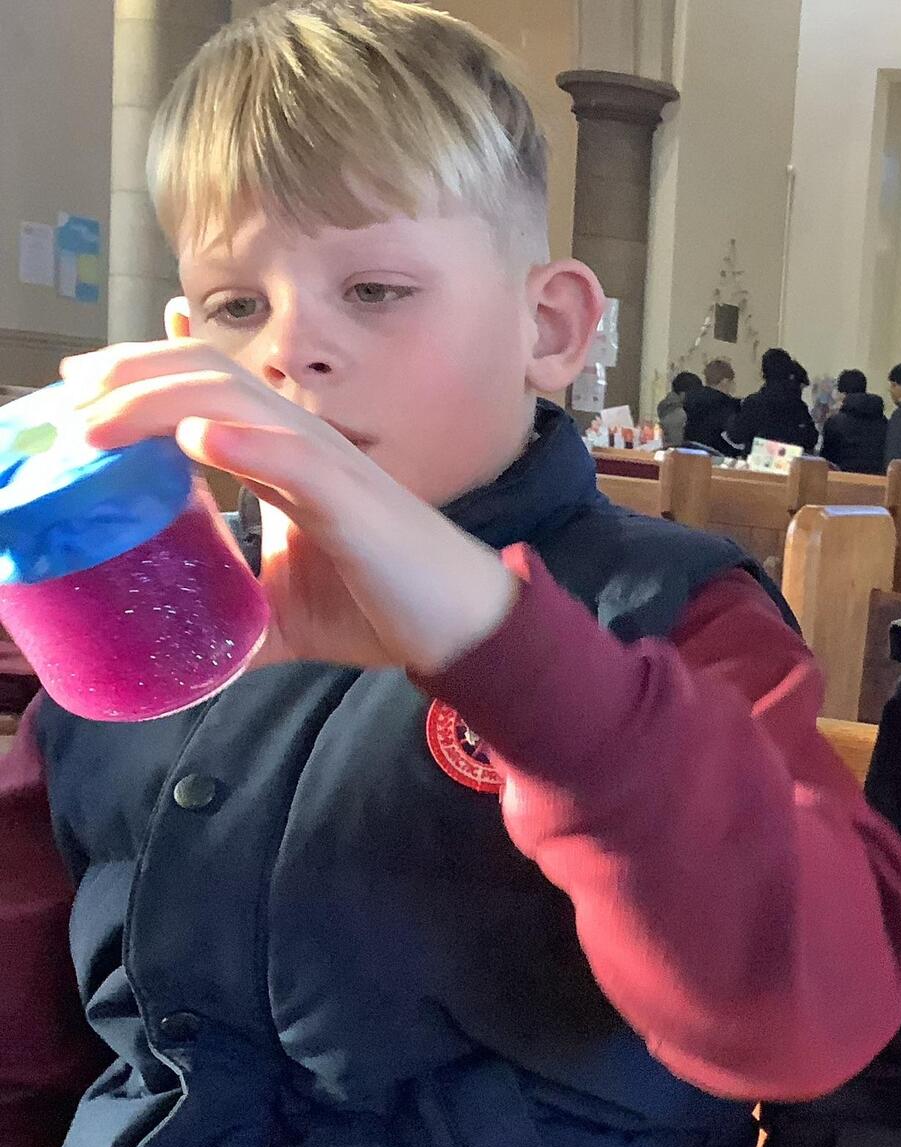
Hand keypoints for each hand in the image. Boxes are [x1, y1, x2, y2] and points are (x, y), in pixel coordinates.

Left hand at [59, 341, 514, 672]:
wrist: (466, 631)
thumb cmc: (387, 610)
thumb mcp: (284, 616)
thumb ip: (231, 616)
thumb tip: (172, 654)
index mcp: (288, 459)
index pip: (208, 389)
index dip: (141, 373)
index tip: (79, 387)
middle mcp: (306, 446)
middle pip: (209, 374)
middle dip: (130, 372)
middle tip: (68, 395)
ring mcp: (331, 467)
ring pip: (236, 403)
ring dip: (158, 402)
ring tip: (99, 422)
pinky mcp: (355, 504)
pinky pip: (295, 460)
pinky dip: (242, 444)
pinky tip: (195, 440)